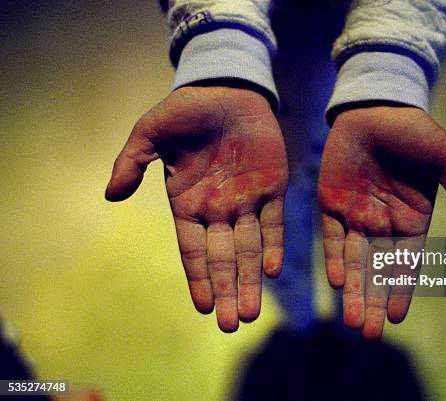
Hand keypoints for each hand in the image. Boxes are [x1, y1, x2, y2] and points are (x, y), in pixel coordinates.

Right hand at [106, 86, 287, 331]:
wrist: (225, 88)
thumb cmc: (184, 111)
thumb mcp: (150, 133)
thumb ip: (132, 163)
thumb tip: (109, 196)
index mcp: (187, 203)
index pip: (193, 249)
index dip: (198, 277)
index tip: (204, 307)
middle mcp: (217, 209)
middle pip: (223, 258)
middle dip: (227, 290)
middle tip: (231, 323)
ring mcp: (246, 200)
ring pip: (249, 248)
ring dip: (250, 279)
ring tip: (251, 311)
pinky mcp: (273, 186)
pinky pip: (274, 221)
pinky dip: (273, 245)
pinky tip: (271, 270)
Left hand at [318, 106, 445, 338]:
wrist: (376, 107)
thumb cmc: (415, 132)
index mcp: (412, 219)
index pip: (406, 263)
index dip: (401, 290)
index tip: (397, 318)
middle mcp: (383, 224)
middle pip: (377, 271)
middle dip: (374, 302)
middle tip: (369, 334)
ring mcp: (356, 216)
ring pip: (353, 261)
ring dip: (353, 290)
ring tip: (353, 322)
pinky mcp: (331, 204)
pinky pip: (331, 237)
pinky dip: (334, 259)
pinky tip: (337, 283)